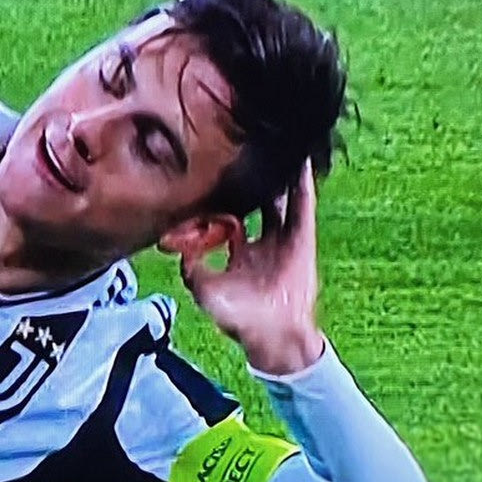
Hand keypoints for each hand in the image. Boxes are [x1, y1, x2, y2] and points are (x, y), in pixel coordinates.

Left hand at [181, 160, 325, 374]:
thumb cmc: (239, 319)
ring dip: (278, 175)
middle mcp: (265, 242)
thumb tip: (178, 251)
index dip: (219, 201)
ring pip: (281, 199)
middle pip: (258, 202)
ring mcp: (285, 239)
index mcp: (243, 252)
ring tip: (275, 145)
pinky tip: (299, 161)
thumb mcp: (205, 290)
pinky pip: (303, 207)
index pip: (230, 218)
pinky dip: (301, 185)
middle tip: (243, 151)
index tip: (207, 179)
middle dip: (251, 180)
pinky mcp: (303, 239)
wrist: (273, 336)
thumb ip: (191, 270)